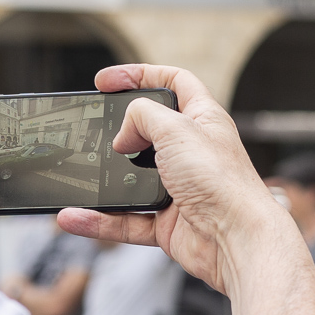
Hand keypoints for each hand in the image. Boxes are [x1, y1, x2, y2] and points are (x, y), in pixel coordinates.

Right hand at [56, 65, 290, 293]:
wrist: (237, 239)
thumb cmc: (224, 184)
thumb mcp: (177, 130)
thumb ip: (143, 117)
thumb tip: (124, 133)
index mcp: (203, 120)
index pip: (173, 82)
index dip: (140, 75)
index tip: (108, 80)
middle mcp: (192, 153)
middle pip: (149, 130)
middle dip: (120, 128)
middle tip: (94, 127)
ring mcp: (179, 188)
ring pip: (132, 179)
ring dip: (104, 180)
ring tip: (82, 174)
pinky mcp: (168, 222)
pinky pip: (126, 219)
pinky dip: (101, 220)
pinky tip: (77, 217)